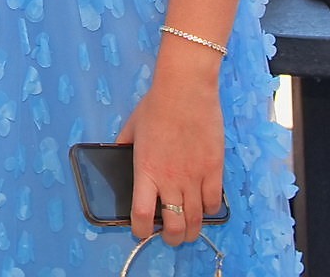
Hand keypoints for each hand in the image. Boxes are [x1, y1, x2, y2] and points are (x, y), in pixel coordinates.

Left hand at [114, 74, 224, 244]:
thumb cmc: (156, 106)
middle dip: (169, 238)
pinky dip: (208, 211)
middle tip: (167, 236)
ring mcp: (194, 176)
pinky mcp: (214, 169)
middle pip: (173, 226)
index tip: (139, 231)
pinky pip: (213, 202)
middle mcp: (170, 179)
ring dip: (190, 231)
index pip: (140, 214)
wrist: (184, 90)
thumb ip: (122, 146)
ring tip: (186, 231)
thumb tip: (116, 155)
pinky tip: (203, 208)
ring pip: (195, 220)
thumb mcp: (131, 128)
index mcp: (145, 170)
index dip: (139, 230)